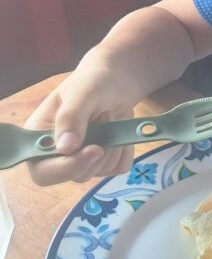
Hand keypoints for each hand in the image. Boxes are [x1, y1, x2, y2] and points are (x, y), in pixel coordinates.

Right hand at [24, 59, 138, 185]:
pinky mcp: (104, 163)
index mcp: (39, 138)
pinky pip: (119, 167)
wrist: (115, 83)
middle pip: (76, 175)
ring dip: (112, 146)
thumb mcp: (80, 93)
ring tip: (108, 118)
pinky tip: (117, 130)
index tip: (93, 149)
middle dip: (96, 150)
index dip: (66, 168)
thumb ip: (70, 118)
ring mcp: (82, 160)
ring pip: (100, 172)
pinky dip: (124, 149)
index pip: (43, 172)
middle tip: (104, 118)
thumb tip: (65, 148)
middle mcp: (57, 155)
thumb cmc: (91, 83)